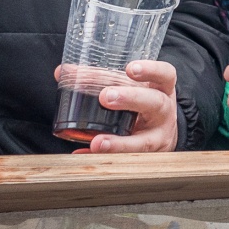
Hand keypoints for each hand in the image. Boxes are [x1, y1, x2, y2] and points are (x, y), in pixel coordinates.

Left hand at [57, 60, 178, 153]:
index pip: (165, 74)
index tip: (130, 69)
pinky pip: (126, 160)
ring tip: (97, 141)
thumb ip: (101, 79)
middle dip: (131, 99)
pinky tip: (87, 153)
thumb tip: (62, 73)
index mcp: (161, 89)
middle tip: (105, 97)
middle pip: (155, 103)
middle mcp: (163, 112)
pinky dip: (105, 157)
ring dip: (119, 142)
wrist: (163, 133)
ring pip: (144, 141)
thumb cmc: (143, 104)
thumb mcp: (133, 87)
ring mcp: (157, 136)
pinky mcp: (146, 156)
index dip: (151, 70)